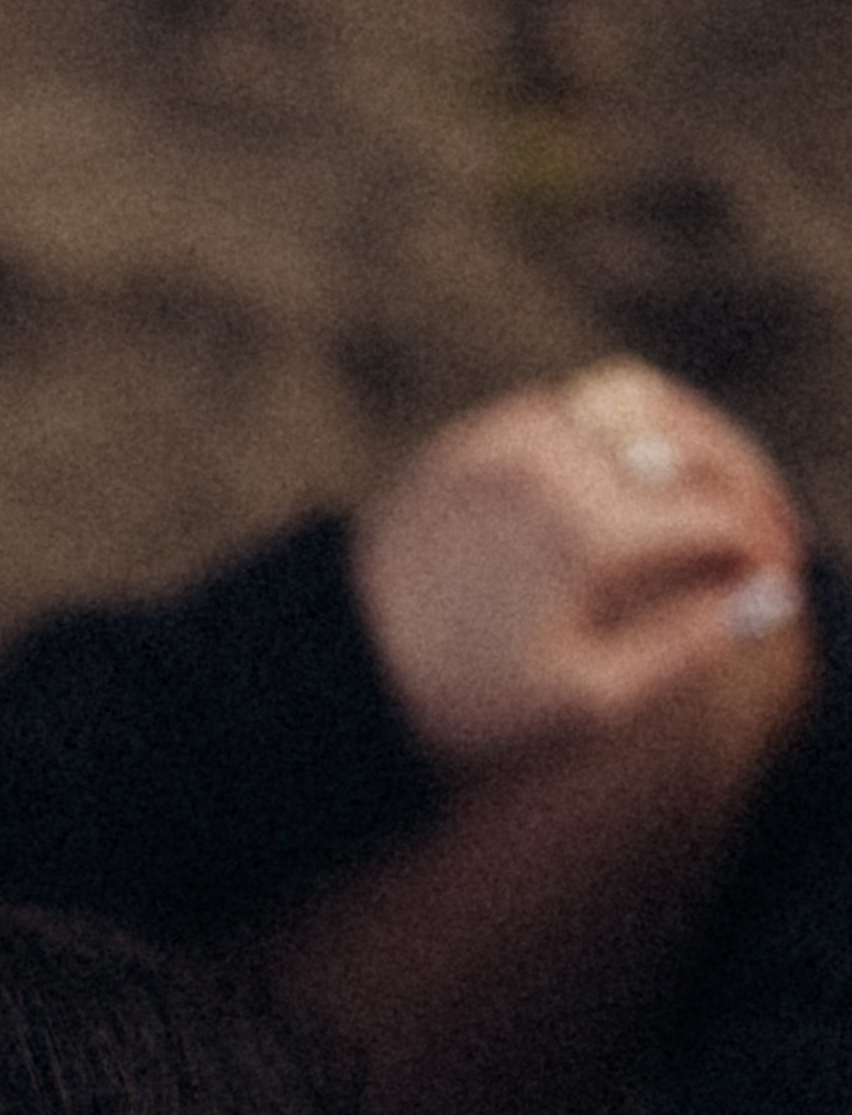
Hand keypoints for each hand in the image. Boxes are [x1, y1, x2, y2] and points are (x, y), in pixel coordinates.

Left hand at [353, 359, 807, 769]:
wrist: (330, 676)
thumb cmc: (453, 709)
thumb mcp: (580, 705)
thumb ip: (684, 649)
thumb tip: (769, 600)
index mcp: (587, 534)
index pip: (718, 518)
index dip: (765, 549)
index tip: (785, 579)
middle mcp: (553, 467)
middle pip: (693, 442)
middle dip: (747, 482)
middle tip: (772, 527)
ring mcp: (507, 441)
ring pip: (636, 405)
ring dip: (691, 440)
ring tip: (718, 491)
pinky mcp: (472, 439)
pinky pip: (572, 405)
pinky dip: (621, 429)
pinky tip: (638, 477)